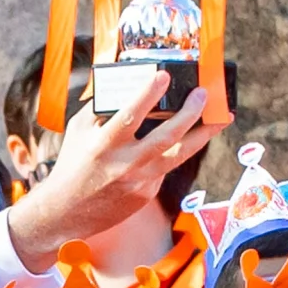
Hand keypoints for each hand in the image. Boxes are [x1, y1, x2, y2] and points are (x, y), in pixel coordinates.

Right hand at [0, 72, 220, 261]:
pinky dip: (170, 152)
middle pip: (168, 136)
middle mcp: (124, 164)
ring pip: (181, 154)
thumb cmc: (72, 165)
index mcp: (103, 145)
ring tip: (222, 117)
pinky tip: (175, 144)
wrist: (65, 213)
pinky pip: (164, 167)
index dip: (149, 94)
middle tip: (203, 94)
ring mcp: (139, 181)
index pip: (130, 115)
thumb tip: (127, 83)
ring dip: (204, 133)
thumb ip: (103, 109)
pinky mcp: (147, 194)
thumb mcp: (79, 132)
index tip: (164, 75)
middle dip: (191, 112)